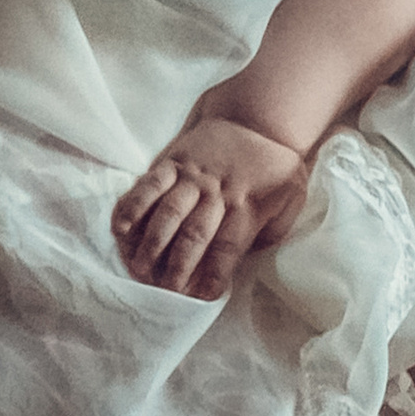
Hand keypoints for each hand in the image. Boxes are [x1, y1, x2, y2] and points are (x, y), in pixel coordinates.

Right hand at [112, 115, 312, 300]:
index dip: (214, 273)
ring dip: (152, 243)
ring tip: (139, 270)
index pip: (228, 246)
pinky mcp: (172, 163)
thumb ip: (275, 229)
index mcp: (248, 205)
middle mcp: (217, 192)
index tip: (202, 296)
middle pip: (194, 233)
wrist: (256, 118)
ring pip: (168, 211)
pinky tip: (121, 229)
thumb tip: (252, 255)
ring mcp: (192, 176)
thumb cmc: (275, 167)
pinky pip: (149, 184)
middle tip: (165, 292)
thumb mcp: (293, 197)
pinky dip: (133, 205)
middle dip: (178, 266)